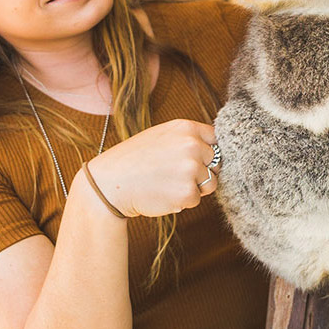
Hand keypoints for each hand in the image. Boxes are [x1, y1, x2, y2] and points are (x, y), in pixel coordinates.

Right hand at [84, 119, 220, 217]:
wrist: (111, 183)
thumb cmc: (135, 159)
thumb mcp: (162, 135)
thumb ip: (188, 138)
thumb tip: (215, 148)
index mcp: (187, 128)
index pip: (216, 139)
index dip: (207, 152)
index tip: (193, 158)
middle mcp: (192, 145)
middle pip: (217, 163)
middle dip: (202, 171)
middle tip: (175, 173)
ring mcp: (191, 169)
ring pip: (210, 183)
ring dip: (194, 187)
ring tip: (169, 182)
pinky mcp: (188, 192)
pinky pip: (197, 199)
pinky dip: (183, 201)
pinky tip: (164, 193)